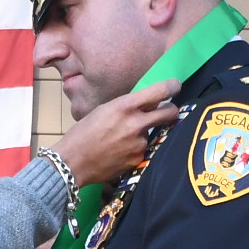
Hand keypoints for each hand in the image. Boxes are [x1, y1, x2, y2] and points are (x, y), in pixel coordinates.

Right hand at [51, 79, 180, 185]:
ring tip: (122, 140)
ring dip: (144, 133)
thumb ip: (125, 106)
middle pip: (170, 112)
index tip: (175, 86)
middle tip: (166, 111)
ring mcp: (139, 143)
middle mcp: (136, 123)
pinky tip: (119, 152)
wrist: (72, 162)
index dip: (172, 87)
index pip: (159, 91)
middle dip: (170, 110)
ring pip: (153, 133)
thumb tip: (144, 104)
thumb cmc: (83, 133)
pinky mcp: (138, 158)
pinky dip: (136, 149)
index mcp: (125, 106)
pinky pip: (144, 149)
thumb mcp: (103, 110)